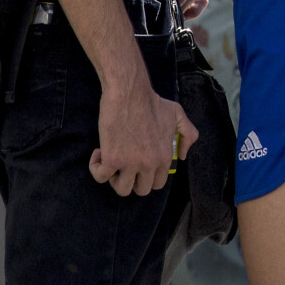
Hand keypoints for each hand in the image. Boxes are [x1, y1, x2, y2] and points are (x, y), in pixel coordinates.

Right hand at [88, 71, 196, 195]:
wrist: (130, 94)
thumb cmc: (153, 102)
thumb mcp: (178, 115)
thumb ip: (188, 134)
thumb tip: (182, 156)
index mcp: (165, 157)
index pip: (158, 183)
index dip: (147, 176)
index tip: (138, 163)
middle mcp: (150, 164)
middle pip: (141, 190)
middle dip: (132, 179)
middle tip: (125, 164)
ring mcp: (131, 164)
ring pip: (122, 189)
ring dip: (115, 178)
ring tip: (112, 160)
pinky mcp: (112, 159)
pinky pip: (100, 177)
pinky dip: (96, 167)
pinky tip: (99, 152)